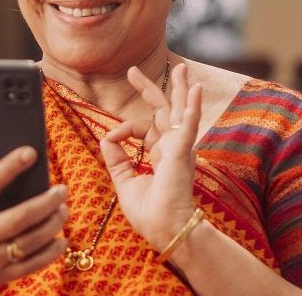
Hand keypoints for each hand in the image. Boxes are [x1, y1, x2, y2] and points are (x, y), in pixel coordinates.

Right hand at [0, 142, 67, 295]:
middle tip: (62, 189)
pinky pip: (31, 265)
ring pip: (31, 241)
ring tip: (63, 209)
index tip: (30, 152)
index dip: (10, 166)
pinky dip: (50, 253)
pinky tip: (61, 239)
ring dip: (53, 224)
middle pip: (20, 216)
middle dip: (46, 201)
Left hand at [100, 63, 202, 251]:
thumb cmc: (150, 213)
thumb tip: (105, 137)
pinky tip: (195, 91)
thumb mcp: (125, 181)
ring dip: (181, 90)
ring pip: (180, 112)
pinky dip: (191, 109)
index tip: (112, 137)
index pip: (142, 128)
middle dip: (149, 89)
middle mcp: (172, 148)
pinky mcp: (182, 154)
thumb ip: (116, 159)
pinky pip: (187, 127)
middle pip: (162, 112)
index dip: (122, 129)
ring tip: (184, 70)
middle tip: (134, 70)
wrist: (165, 231)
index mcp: (161, 155)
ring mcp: (179, 150)